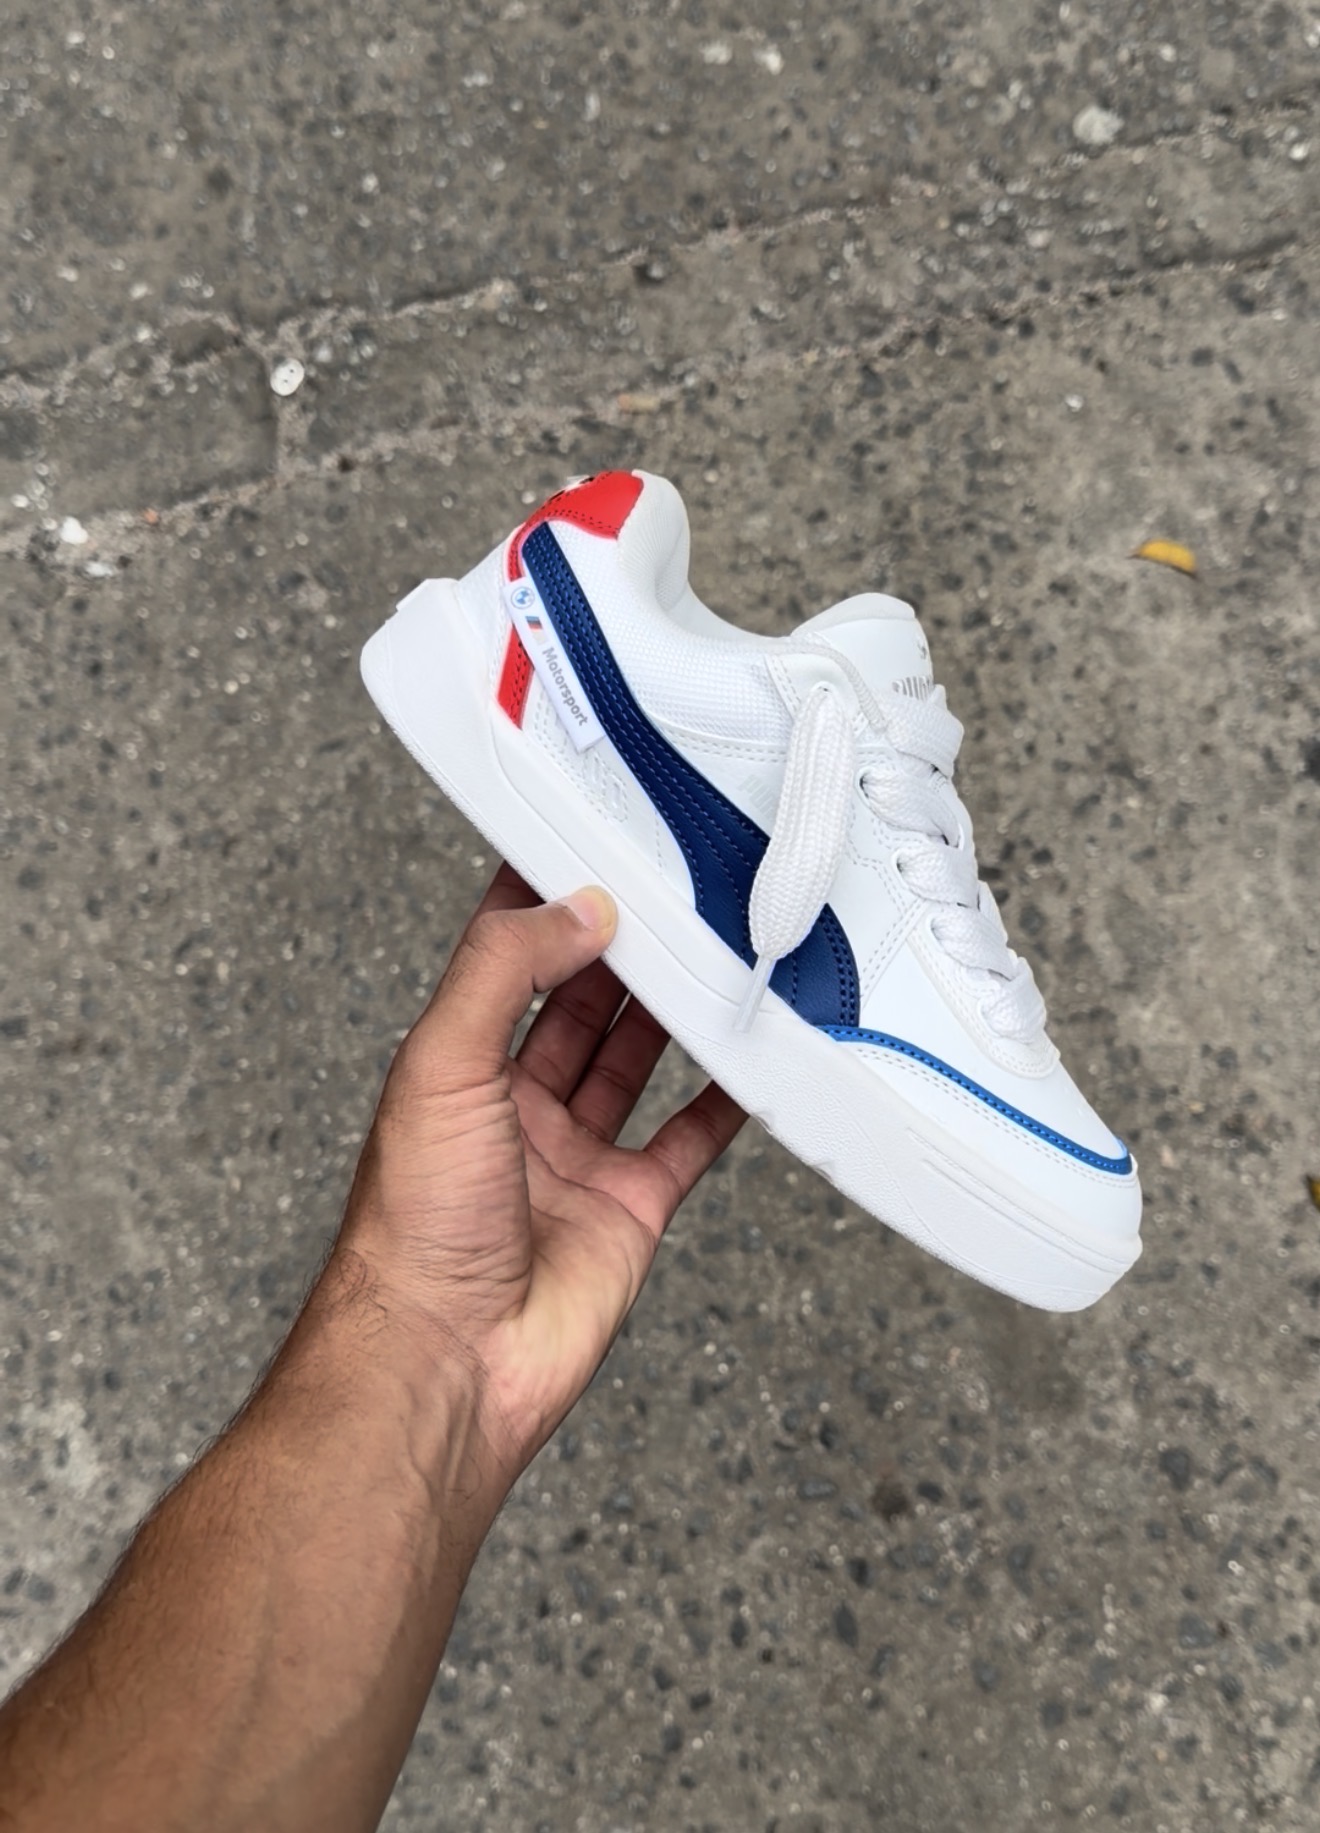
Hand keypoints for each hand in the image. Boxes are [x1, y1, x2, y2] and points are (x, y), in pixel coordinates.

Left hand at [336, 864, 744, 1477]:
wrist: (447, 1363)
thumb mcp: (439, 1068)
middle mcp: (512, 1109)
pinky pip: (686, 1140)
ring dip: (672, 1012)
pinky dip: (723, 1101)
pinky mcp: (628, 1209)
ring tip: (716, 953)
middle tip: (674, 893)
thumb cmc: (412, 1231)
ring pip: (634, 1063)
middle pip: (579, 1005)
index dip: (544, 905)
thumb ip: (504, 975)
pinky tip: (749, 1060)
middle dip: (622, 949)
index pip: (505, 962)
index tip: (590, 848)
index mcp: (454, 1070)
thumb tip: (573, 908)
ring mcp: (573, 1160)